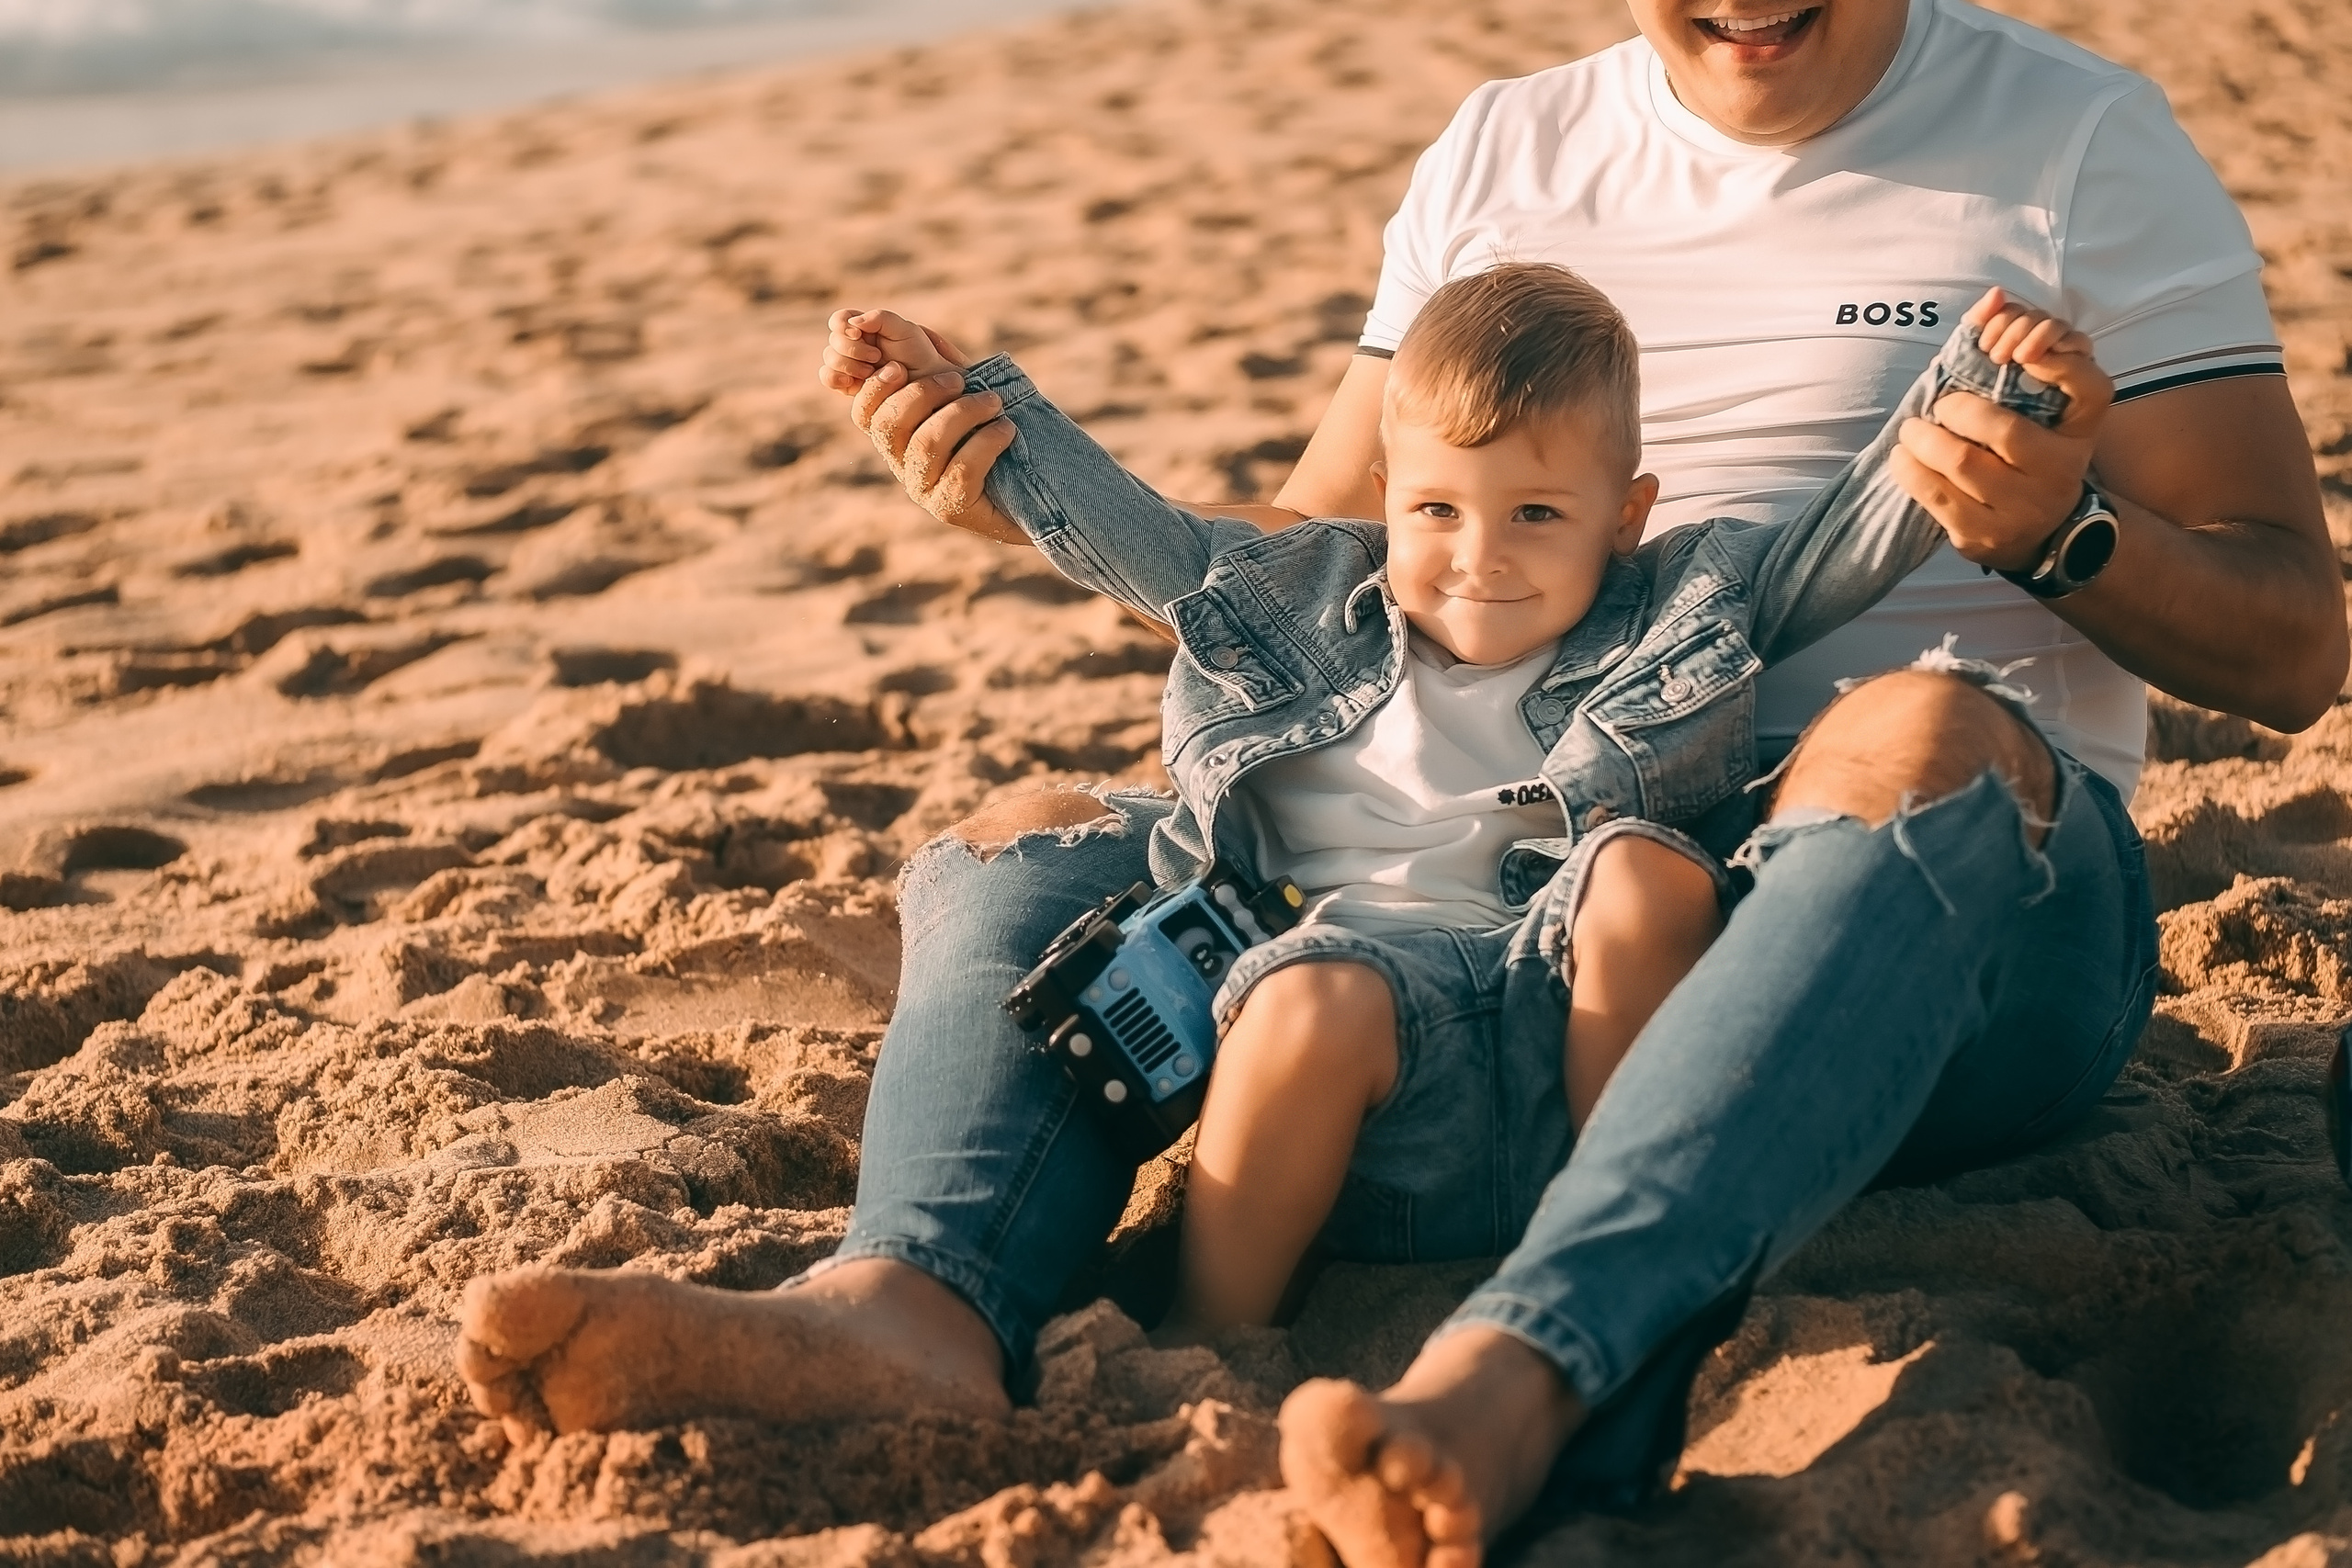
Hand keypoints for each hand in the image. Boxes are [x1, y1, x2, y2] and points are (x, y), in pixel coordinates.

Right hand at [818, 307, 967, 392]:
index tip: (859, 333)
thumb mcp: (906, 330)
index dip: (843, 325)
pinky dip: (836, 377)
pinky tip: (853, 382)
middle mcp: (853, 346)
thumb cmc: (919, 354)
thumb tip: (853, 323)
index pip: (839, 320)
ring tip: (873, 371)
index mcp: (864, 328)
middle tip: (877, 357)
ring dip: (849, 364)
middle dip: (853, 349)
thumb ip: (881, 318)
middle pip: (833, 341)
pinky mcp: (848, 385)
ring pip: (830, 360)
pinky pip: (828, 378)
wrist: (927, 384)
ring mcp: (849, 366)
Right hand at [851, 361, 1025, 544]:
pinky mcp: (950, 508)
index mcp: (899, 436)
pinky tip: (1006, 430)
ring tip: (994, 402)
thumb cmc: (996, 438)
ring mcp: (924, 489)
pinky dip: (985, 443)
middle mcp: (902, 464)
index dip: (874, 389)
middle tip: (960, 378)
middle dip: (923, 393)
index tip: (899, 367)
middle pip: (890, 425)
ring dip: (962, 413)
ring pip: (926, 444)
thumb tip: (920, 329)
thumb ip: (943, 371)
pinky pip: (960, 470)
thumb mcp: (966, 400)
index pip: (865, 414)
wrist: (1033, 495)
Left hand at [1891, 287, 2114, 571]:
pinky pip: (1936, 496)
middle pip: (2004, 430)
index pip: (2091, 386)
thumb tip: (1992, 297)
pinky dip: (1910, 470)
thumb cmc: (2027, 452)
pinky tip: (1904, 458)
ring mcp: (2025, 509)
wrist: (2039, 533)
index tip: (2012, 354)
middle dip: (1957, 409)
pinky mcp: (1986, 537)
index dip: (2054, 359)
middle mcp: (2062, 470)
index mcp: (2080, 431)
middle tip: (1939, 406)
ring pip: (1962, 463)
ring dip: (1923, 440)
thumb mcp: (2037, 407)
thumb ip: (2015, 349)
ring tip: (1911, 431)